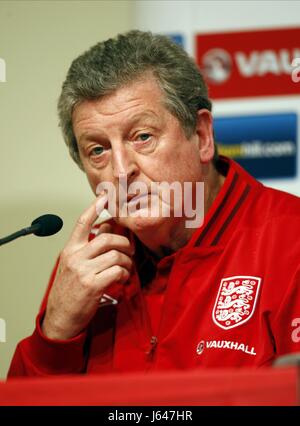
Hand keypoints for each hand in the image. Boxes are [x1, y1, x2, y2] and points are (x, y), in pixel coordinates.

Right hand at [41, 195, 133, 339]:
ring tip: (126, 268)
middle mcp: (75, 257)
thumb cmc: (68, 293)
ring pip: (115, 255)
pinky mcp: (93, 285)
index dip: (94, 208)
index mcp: (70, 251)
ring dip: (126, 261)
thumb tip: (106, 231)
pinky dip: (124, 274)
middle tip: (130, 250)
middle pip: (106, 237)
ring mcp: (83, 271)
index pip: (82, 223)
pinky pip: (117, 271)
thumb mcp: (72, 267)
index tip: (104, 197)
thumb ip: (87, 250)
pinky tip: (122, 279)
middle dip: (124, 242)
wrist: (60, 318)